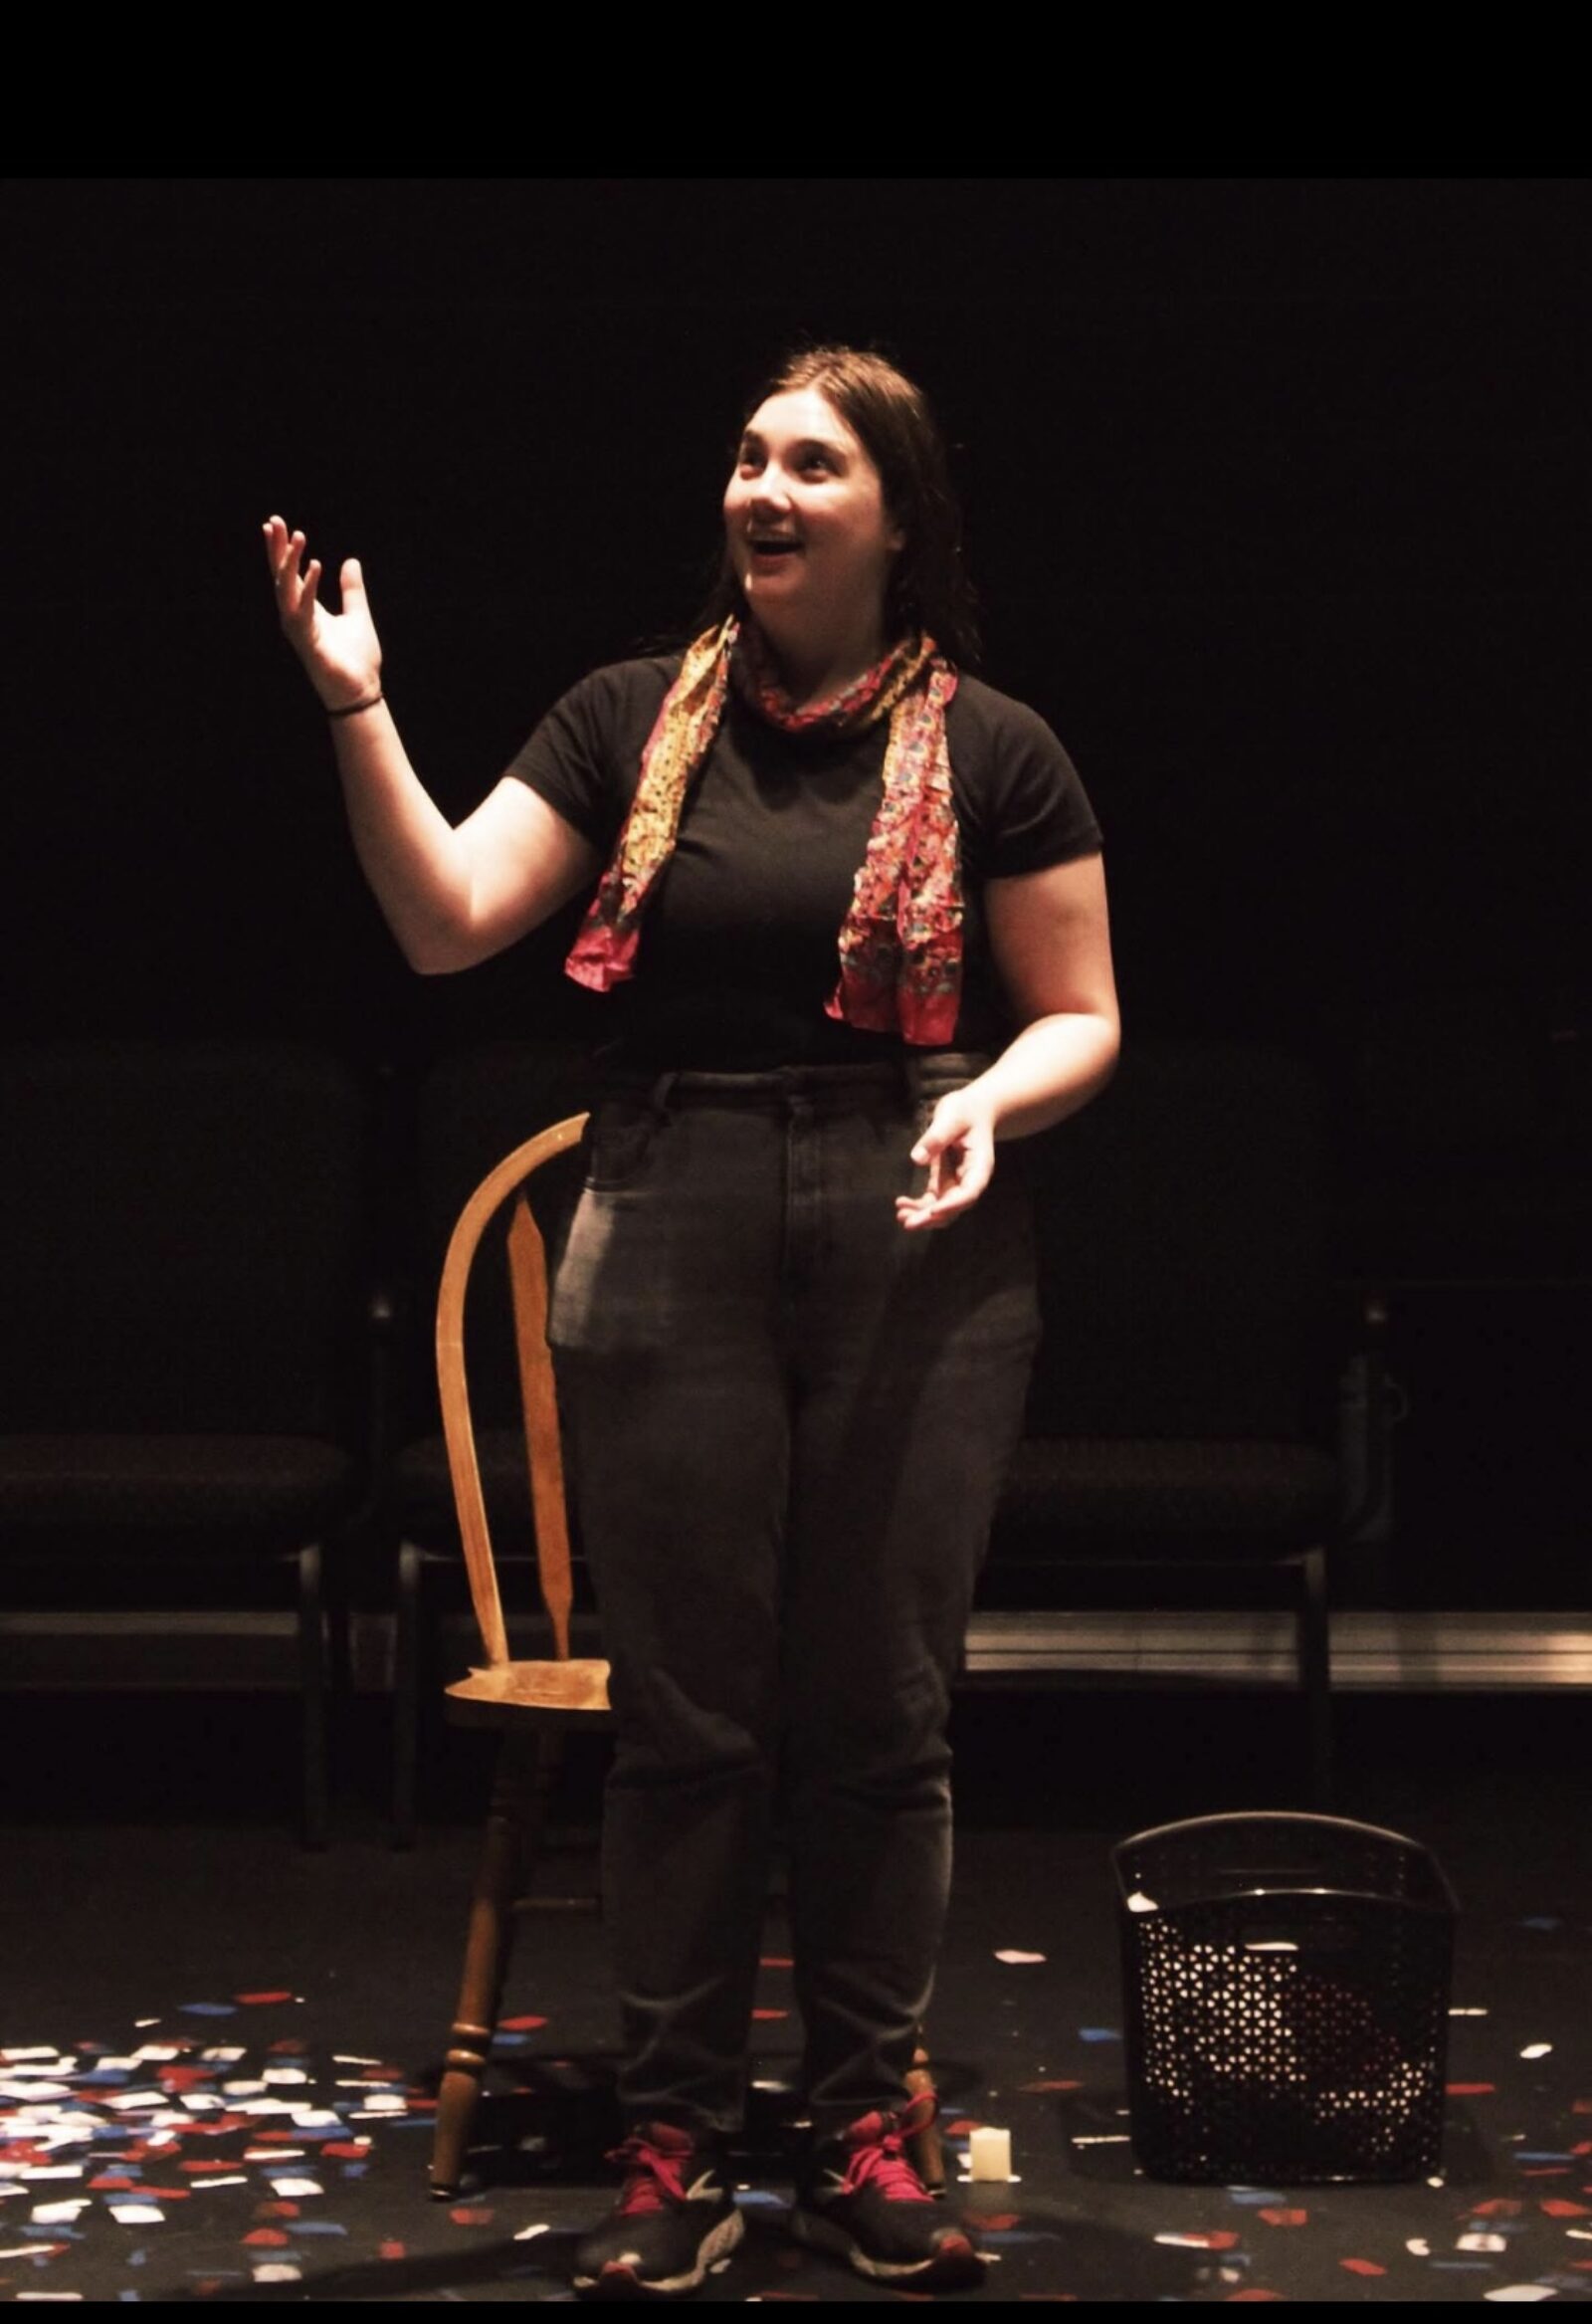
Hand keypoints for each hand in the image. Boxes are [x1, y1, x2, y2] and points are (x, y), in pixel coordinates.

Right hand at [262, 515, 381, 710]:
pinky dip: (308, 586)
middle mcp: (297, 617)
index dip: (281, 550)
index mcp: (306, 610)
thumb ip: (352, 590)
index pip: (288, 574)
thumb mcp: (358, 615)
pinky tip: (315, 564)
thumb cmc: (357, 660)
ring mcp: (299, 629)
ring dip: (290, 562)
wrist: (361, 692)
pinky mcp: (308, 641)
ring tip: (298, 536)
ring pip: (286, 589)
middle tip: (274, 520)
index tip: (275, 524)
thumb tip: (351, 561)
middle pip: (281, 577)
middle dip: (277, 549)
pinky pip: (303, 609)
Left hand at [894, 1087, 996, 1231]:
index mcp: (979, 1166)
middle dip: (931, 1217)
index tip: (933, 1212)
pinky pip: (932, 1200)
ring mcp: (957, 1183)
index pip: (969, 1192)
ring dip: (922, 1216)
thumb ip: (936, 1138)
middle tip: (908, 1223)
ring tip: (901, 1216)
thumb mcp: (952, 1117)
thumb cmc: (966, 1110)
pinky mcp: (944, 1181)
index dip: (952, 1205)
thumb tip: (917, 1159)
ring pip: (942, 1208)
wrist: (973, 1109)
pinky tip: (901, 1204)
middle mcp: (970, 1180)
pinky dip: (918, 1205)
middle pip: (954, 1207)